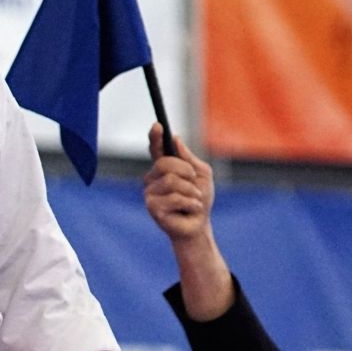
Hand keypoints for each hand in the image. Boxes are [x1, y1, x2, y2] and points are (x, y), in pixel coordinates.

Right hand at [144, 124, 214, 245]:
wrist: (198, 225)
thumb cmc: (198, 200)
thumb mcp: (201, 175)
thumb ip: (189, 159)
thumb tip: (176, 139)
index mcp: (163, 169)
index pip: (156, 150)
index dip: (156, 137)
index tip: (158, 125)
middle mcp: (152, 179)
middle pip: (165, 163)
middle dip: (186, 172)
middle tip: (194, 184)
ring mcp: (150, 193)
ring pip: (172, 181)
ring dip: (191, 191)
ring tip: (194, 200)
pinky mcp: (152, 207)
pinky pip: (174, 198)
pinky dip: (190, 203)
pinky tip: (191, 209)